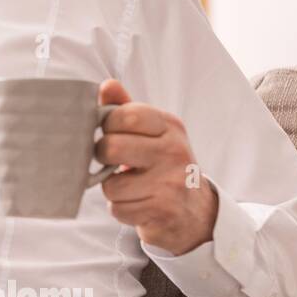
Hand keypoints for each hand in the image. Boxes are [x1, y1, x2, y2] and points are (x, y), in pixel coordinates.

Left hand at [95, 78, 217, 254]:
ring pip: (111, 185)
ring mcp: (171, 183)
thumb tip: (107, 85)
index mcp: (170, 126)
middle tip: (112, 161)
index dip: (107, 125)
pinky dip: (121, 209)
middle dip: (102, 157)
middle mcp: (175, 151)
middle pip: (112, 147)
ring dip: (112, 189)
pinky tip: (138, 203)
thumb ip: (125, 109)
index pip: (125, 115)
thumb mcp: (150, 132)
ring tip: (130, 186)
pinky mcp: (164, 211)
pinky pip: (118, 209)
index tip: (111, 133)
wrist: (194, 209)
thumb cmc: (162, 163)